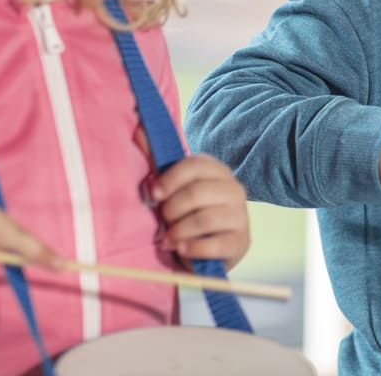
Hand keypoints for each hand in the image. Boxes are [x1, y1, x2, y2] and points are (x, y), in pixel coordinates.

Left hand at [153, 155, 249, 269]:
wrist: (206, 249)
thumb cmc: (185, 213)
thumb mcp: (172, 187)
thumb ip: (156, 159)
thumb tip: (138, 129)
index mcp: (217, 171)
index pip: (195, 165)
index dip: (170, 179)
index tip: (154, 194)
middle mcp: (233, 189)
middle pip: (197, 193)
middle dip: (172, 210)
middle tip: (163, 221)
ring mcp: (240, 215)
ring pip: (204, 219)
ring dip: (178, 231)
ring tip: (168, 240)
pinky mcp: (241, 241)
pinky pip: (216, 244)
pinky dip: (194, 248)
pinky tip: (183, 250)